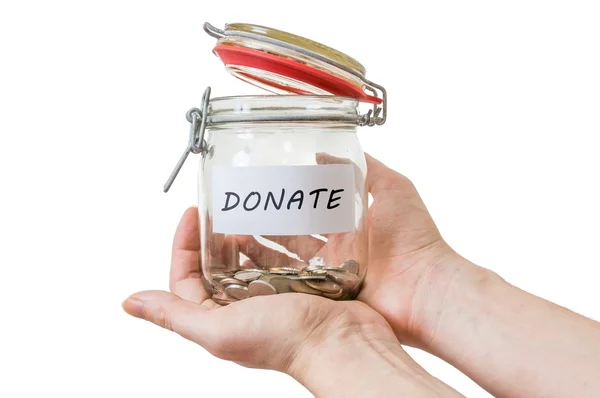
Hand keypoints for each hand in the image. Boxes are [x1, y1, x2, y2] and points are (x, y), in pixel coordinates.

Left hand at [122, 207, 462, 397]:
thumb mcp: (220, 329)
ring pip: (251, 256)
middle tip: (220, 209)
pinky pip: (282, 255)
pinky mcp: (300, 284)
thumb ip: (175, 314)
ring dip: (246, 233)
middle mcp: (243, 306)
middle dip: (215, 236)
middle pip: (218, 263)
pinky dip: (277, 239)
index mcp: (219, 316)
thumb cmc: (286, 341)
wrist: (344, 343)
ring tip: (248, 211)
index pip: (186, 276)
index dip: (183, 244)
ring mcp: (273, 294)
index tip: (192, 215)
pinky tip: (280, 224)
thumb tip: (132, 303)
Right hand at [227, 153, 463, 345]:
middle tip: (239, 216)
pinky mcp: (327, 295)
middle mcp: (336, 249)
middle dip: (268, 226)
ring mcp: (330, 274)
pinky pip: (294, 285)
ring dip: (263, 250)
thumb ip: (362, 167)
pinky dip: (271, 277)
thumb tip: (323, 153)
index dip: (288, 200)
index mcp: (349, 225)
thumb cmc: (414, 236)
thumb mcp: (392, 186)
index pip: (311, 209)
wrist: (425, 287)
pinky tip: (246, 268)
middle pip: (294, 235)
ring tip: (234, 238)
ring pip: (288, 260)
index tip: (263, 189)